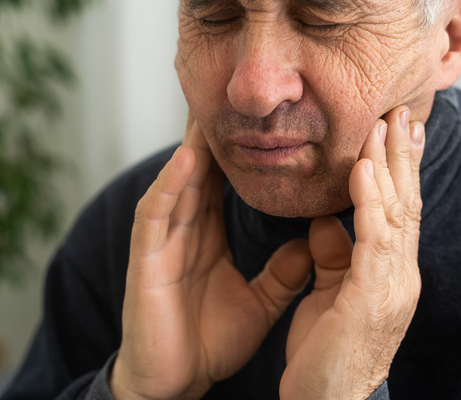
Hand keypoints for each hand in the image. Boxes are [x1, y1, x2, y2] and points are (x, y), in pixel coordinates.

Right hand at [110, 117, 312, 399]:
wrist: (176, 383)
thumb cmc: (208, 341)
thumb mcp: (260, 301)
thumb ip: (284, 272)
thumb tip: (313, 242)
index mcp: (209, 234)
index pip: (226, 180)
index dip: (244, 149)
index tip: (270, 118)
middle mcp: (185, 229)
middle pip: (201, 169)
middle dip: (214, 131)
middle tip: (232, 90)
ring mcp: (163, 242)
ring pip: (179, 181)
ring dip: (193, 145)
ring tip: (209, 108)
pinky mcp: (147, 260)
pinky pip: (157, 214)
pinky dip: (172, 185)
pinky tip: (189, 159)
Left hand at [281, 106, 424, 399]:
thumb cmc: (326, 355)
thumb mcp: (330, 295)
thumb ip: (333, 257)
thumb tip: (325, 222)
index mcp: (392, 273)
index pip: (399, 210)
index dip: (400, 169)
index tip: (399, 130)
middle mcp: (401, 274)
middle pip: (407, 202)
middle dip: (404, 154)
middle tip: (403, 109)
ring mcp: (392, 285)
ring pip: (395, 212)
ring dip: (389, 164)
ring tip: (385, 123)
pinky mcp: (372, 297)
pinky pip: (373, 238)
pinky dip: (370, 200)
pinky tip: (363, 168)